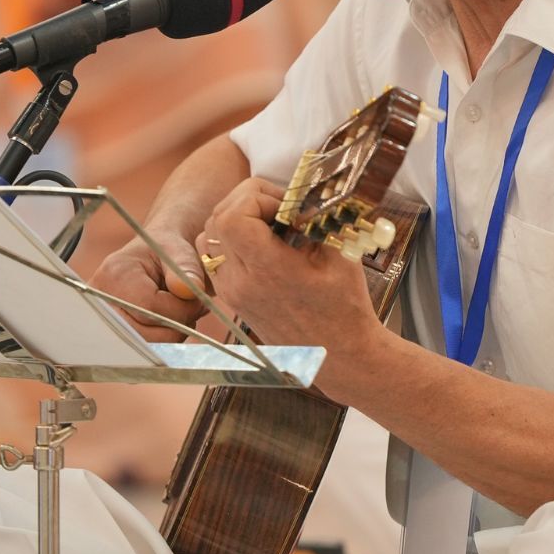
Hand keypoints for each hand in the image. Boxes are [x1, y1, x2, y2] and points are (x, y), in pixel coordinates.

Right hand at [89, 225, 206, 341]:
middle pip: (143, 334)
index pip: (150, 308)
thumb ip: (186, 268)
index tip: (198, 301)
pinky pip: (138, 351)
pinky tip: (167, 325)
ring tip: (179, 315)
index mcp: (117, 274)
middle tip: (192, 311)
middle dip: (176, 327)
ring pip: (143, 347)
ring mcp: (100, 320)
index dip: (182, 310)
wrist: (151, 255)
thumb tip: (190, 290)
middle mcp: (100, 299)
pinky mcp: (108, 334)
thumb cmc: (165, 251)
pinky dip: (159, 344)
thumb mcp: (179, 250)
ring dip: (169, 337)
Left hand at [203, 177, 383, 382]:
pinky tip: (263, 244)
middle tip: (280, 208)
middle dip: (247, 201)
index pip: (233, 216)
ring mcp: (232, 292)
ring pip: (208, 236)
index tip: (285, 205)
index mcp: (268, 270)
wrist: (337, 356)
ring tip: (270, 224)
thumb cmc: (345, 309)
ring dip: (235, 219)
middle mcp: (241, 282)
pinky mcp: (232, 298)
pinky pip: (214, 257)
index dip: (256, 197)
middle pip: (217, 219)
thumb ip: (315, 220)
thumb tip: (303, 197)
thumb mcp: (340, 255)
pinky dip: (231, 240)